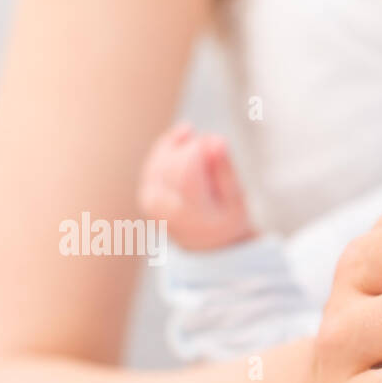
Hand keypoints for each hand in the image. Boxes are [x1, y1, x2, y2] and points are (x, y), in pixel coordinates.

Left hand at [138, 123, 252, 249]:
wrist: (207, 246)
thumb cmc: (225, 220)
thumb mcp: (235, 199)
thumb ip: (225, 170)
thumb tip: (217, 139)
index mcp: (189, 213)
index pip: (186, 169)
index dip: (200, 148)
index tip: (218, 142)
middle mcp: (164, 208)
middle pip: (172, 162)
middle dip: (191, 147)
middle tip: (213, 144)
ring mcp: (150, 201)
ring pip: (160, 158)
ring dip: (177, 144)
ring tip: (195, 137)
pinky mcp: (145, 193)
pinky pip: (153, 162)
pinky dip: (167, 147)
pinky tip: (183, 136)